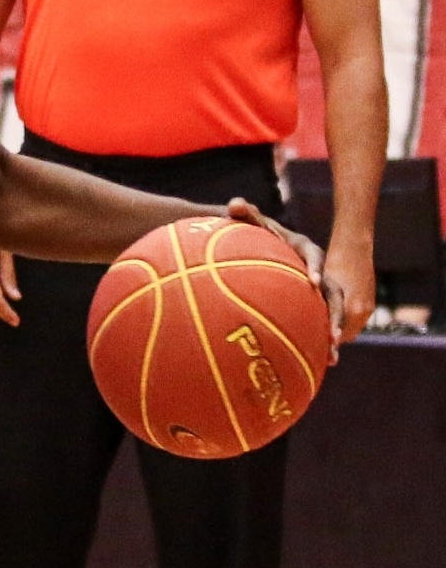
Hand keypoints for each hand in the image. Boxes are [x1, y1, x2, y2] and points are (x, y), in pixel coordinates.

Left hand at [226, 198, 342, 355]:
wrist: (270, 249)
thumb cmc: (261, 236)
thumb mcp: (256, 224)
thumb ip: (246, 214)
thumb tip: (233, 204)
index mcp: (307, 251)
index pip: (314, 258)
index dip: (315, 269)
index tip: (314, 282)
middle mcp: (318, 270)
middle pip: (333, 293)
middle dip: (334, 314)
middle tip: (333, 334)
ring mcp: (319, 290)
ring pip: (332, 312)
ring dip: (333, 334)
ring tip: (332, 356)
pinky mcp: (315, 305)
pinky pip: (322, 323)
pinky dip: (322, 341)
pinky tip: (322, 364)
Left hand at [321, 233, 375, 345]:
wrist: (354, 246)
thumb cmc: (334, 263)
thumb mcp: (325, 286)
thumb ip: (323, 308)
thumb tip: (313, 325)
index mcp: (352, 309)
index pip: (338, 336)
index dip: (326, 343)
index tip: (313, 349)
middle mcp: (363, 310)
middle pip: (347, 335)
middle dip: (333, 340)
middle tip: (318, 347)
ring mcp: (368, 305)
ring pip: (353, 328)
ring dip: (341, 331)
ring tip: (323, 335)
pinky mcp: (370, 300)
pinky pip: (358, 319)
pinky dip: (347, 322)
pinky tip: (334, 319)